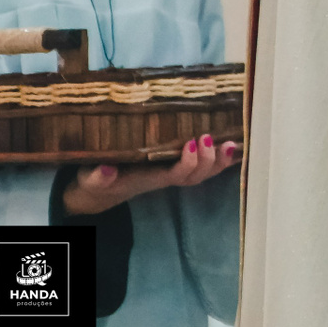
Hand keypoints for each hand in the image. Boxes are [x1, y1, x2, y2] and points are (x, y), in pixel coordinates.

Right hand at [61, 134, 238, 215]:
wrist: (101, 189)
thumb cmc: (97, 180)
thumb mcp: (91, 180)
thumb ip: (96, 177)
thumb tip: (105, 170)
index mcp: (150, 179)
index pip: (175, 175)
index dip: (187, 163)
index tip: (189, 143)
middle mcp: (167, 176)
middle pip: (196, 176)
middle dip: (208, 160)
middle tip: (209, 136)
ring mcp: (175, 172)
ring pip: (205, 173)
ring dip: (220, 160)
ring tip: (230, 143)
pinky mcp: (178, 164)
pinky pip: (205, 165)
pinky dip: (221, 158)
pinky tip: (236, 146)